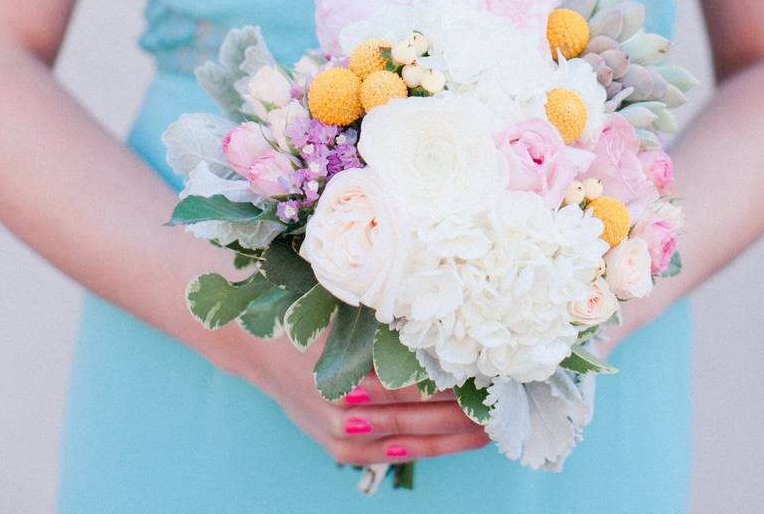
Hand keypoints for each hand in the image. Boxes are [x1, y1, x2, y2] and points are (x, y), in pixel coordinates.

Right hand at [235, 335, 489, 464]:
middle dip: (464, 410)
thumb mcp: (344, 310)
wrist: (259, 348)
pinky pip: (396, 453)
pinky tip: (463, 439)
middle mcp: (341, 408)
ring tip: (493, 423)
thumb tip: (447, 316)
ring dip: (456, 433)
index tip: (490, 370)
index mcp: (342, 369)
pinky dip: (432, 446)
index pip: (412, 382)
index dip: (454, 380)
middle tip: (504, 400)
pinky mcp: (342, 451)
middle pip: (417, 414)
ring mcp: (339, 435)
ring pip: (412, 438)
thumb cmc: (307, 318)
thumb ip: (388, 321)